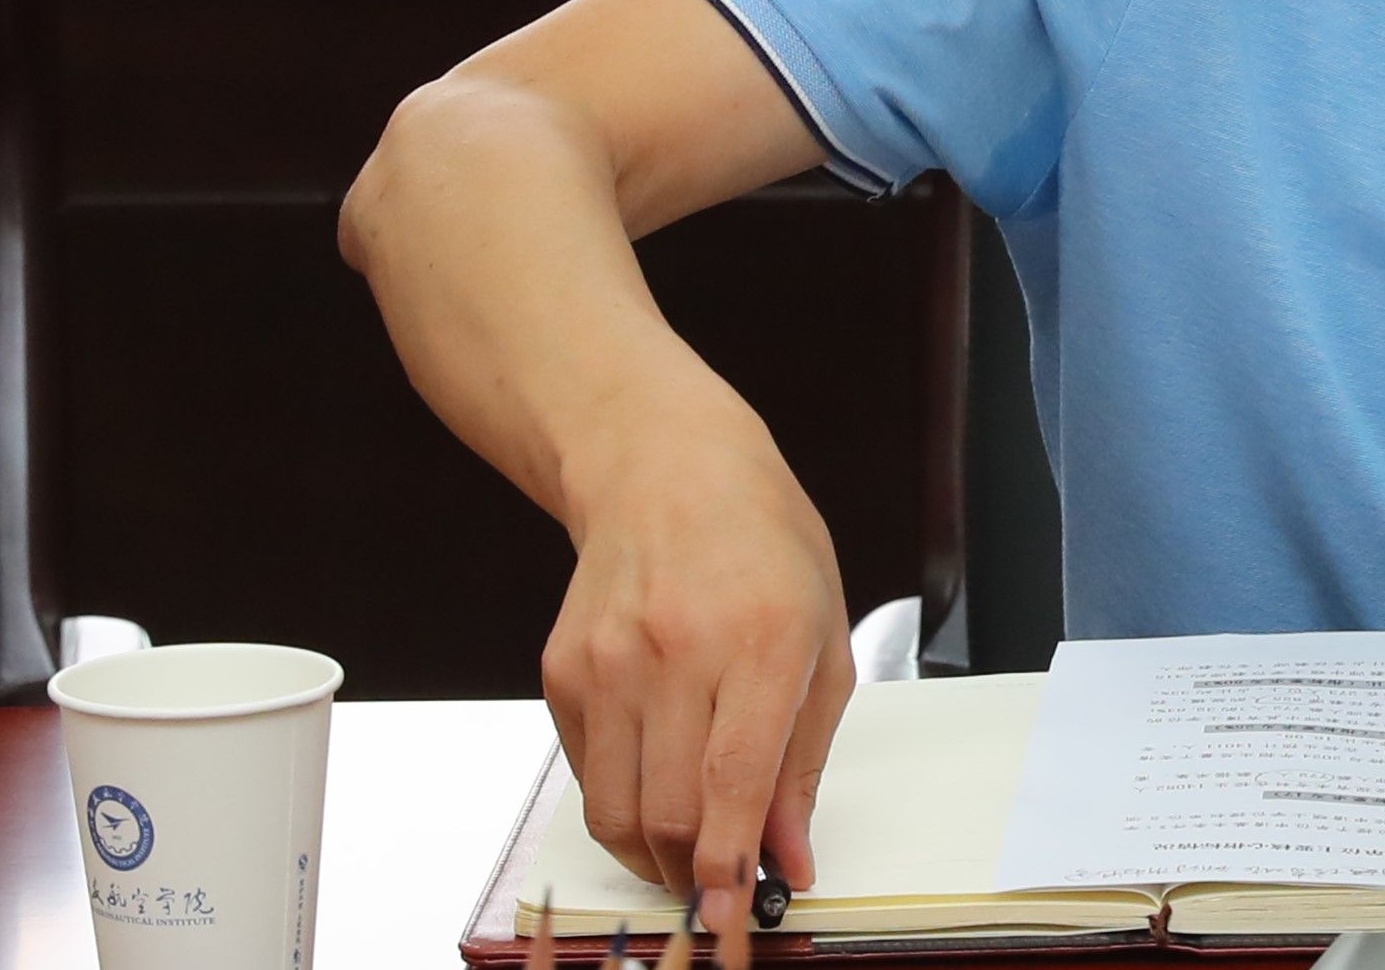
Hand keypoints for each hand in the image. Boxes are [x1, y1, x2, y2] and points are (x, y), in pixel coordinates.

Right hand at [542, 380, 854, 937]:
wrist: (666, 469)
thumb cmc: (764, 545)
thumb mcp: (823, 640)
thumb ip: (804, 760)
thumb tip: (788, 856)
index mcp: (759, 639)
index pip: (735, 780)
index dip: (731, 865)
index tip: (735, 914)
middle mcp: (675, 650)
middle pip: (669, 812)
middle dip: (695, 875)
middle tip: (721, 888)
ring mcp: (607, 662)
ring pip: (617, 811)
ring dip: (654, 856)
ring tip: (688, 851)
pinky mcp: (562, 672)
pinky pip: (586, 775)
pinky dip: (621, 804)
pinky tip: (655, 782)